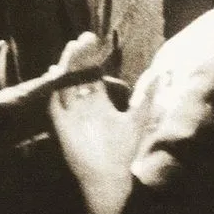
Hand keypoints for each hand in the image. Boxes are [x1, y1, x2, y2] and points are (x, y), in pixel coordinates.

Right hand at [46, 34, 138, 213]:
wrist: (110, 175)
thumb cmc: (122, 149)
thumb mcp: (137, 119)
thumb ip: (146, 96)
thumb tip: (159, 73)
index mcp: (97, 100)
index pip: (91, 73)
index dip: (91, 57)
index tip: (94, 39)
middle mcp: (81, 103)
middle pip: (77, 74)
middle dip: (79, 56)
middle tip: (84, 39)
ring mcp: (70, 113)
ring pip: (65, 83)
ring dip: (67, 67)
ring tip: (73, 49)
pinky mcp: (61, 125)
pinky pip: (54, 103)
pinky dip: (54, 89)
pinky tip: (56, 75)